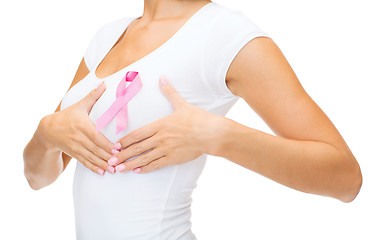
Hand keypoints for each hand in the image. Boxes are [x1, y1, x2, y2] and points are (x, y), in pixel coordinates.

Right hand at [39, 81, 116, 174]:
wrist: (48, 129)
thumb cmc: (68, 115)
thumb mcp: (80, 105)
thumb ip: (93, 96)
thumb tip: (104, 83)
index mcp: (82, 125)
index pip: (96, 136)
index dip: (107, 144)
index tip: (118, 149)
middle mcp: (78, 137)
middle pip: (95, 149)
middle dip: (108, 157)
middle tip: (120, 162)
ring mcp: (75, 147)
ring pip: (91, 157)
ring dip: (103, 164)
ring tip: (114, 170)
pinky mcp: (73, 154)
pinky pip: (84, 162)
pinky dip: (93, 168)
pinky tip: (102, 173)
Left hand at [108, 75, 222, 173]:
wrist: (212, 133)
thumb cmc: (198, 119)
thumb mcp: (182, 104)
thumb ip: (169, 92)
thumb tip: (162, 77)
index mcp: (160, 124)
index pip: (137, 134)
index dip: (124, 140)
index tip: (114, 145)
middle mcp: (161, 138)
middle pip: (137, 148)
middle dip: (122, 155)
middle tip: (110, 161)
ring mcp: (167, 149)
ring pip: (144, 158)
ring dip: (130, 164)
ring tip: (118, 170)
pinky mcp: (174, 158)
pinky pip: (157, 165)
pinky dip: (146, 168)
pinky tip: (138, 171)